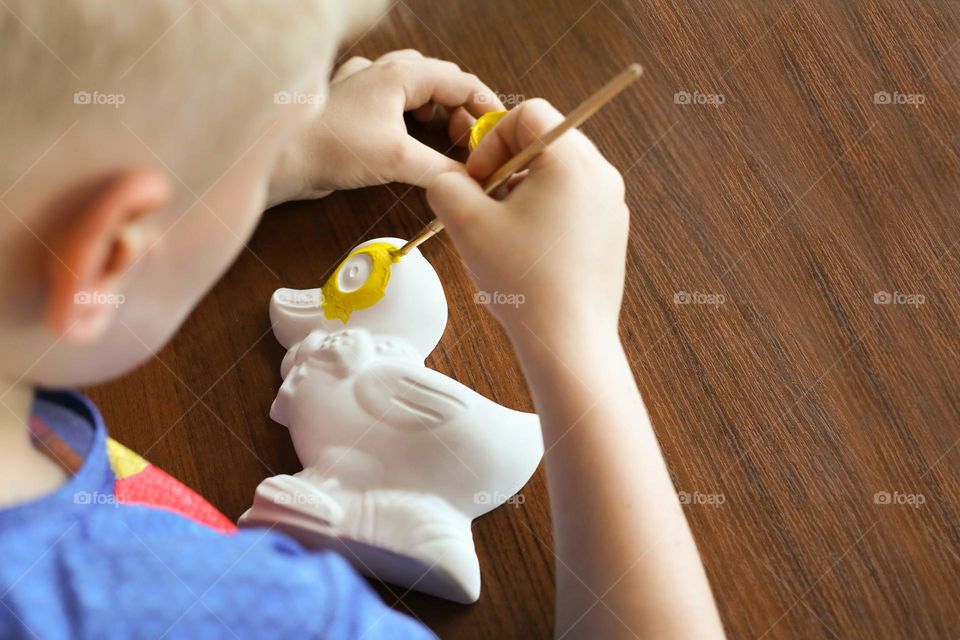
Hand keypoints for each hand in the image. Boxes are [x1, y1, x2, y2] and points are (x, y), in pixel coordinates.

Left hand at [268, 50, 503, 204]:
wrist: (283, 159)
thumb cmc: (332, 147)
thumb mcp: (398, 160)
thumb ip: (442, 170)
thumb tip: (472, 182)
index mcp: (401, 74)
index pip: (460, 80)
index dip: (485, 105)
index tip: (500, 129)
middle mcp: (383, 72)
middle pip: (439, 78)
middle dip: (461, 107)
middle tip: (471, 138)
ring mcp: (364, 86)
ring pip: (414, 84)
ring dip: (435, 106)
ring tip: (444, 132)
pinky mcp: (350, 106)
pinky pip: (390, 97)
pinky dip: (408, 111)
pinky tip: (406, 129)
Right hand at [426, 99, 628, 345]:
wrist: (568, 339)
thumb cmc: (523, 280)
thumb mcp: (467, 223)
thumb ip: (446, 185)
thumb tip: (450, 180)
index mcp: (573, 160)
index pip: (529, 113)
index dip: (491, 139)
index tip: (476, 180)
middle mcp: (601, 175)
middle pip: (545, 141)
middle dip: (505, 166)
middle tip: (484, 204)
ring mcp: (611, 204)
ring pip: (558, 173)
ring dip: (522, 190)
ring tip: (503, 231)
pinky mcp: (611, 232)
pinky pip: (573, 202)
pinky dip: (545, 212)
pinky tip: (527, 250)